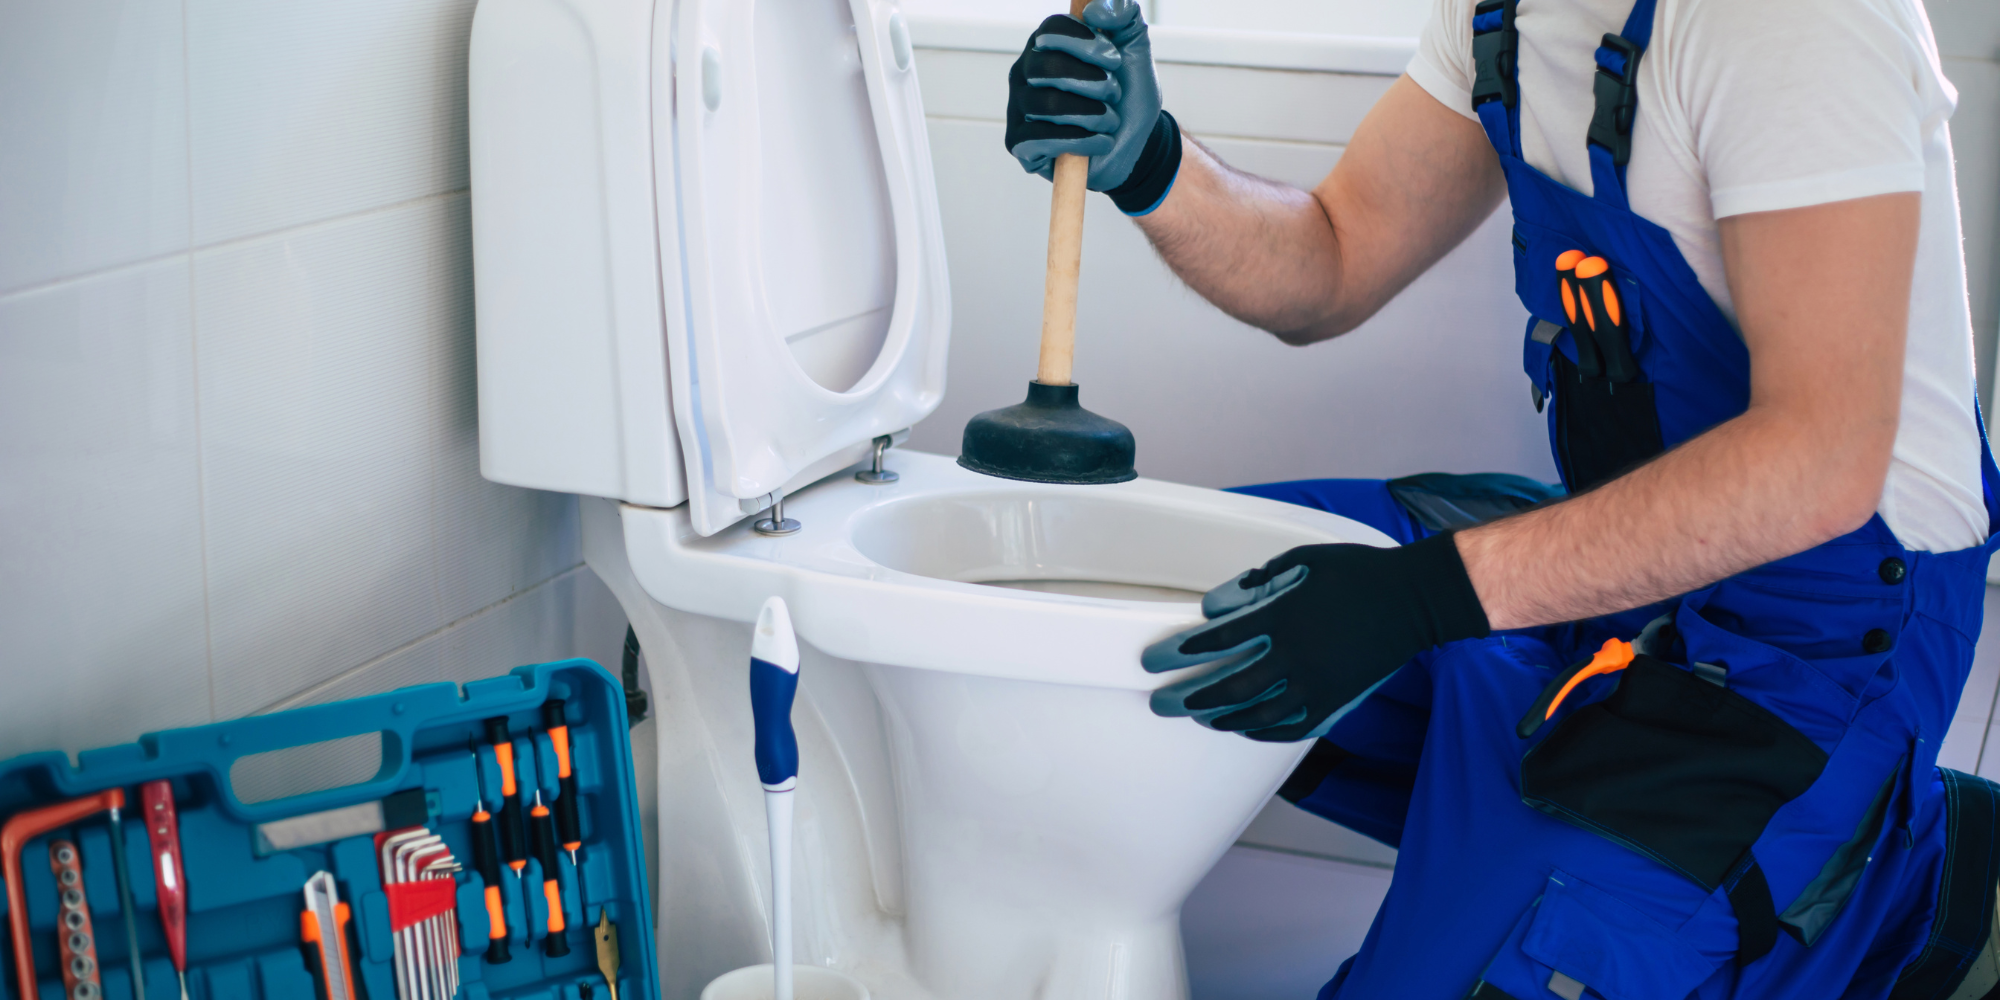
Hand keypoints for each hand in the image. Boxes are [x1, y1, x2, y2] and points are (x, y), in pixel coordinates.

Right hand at [1004, 0, 1181, 212]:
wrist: (1134, 143)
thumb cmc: (1127, 96)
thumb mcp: (1135, 51)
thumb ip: (1125, 16)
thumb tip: (1096, 8)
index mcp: (1047, 44)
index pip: (1051, 30)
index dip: (1085, 43)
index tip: (1114, 58)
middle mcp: (1025, 72)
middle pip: (1045, 68)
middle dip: (1091, 83)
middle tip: (1114, 92)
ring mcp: (1018, 107)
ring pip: (1046, 105)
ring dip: (1091, 114)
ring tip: (1110, 120)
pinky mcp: (1019, 143)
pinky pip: (1039, 139)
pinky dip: (1079, 140)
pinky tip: (1100, 141)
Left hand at [1141, 534, 1489, 741]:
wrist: (1414, 600)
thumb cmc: (1358, 573)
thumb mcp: (1303, 560)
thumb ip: (1258, 581)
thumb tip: (1219, 604)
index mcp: (1283, 617)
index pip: (1219, 641)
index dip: (1183, 652)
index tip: (1158, 659)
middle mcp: (1295, 656)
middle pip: (1228, 686)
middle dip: (1188, 696)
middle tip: (1161, 702)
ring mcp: (1316, 684)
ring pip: (1256, 713)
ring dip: (1220, 717)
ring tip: (1197, 718)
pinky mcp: (1335, 701)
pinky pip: (1291, 727)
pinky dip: (1262, 731)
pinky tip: (1243, 728)